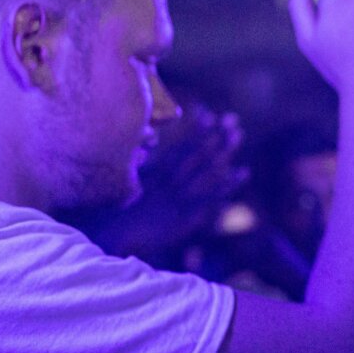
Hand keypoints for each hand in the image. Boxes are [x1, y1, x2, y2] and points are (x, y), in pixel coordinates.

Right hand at [88, 104, 247, 258]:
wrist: (109, 237)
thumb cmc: (111, 218)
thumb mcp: (121, 189)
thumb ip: (137, 172)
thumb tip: (145, 155)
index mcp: (153, 175)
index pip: (178, 149)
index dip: (194, 133)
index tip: (208, 115)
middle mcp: (167, 181)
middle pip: (195, 153)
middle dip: (214, 136)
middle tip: (233, 120)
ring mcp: (177, 196)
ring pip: (204, 168)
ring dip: (223, 150)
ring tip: (238, 134)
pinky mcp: (184, 214)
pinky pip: (210, 196)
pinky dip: (227, 184)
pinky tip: (244, 172)